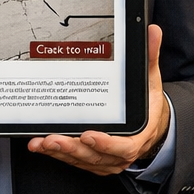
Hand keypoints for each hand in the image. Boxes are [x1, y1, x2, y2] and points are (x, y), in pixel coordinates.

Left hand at [27, 24, 169, 175]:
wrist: (150, 125)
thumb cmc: (147, 104)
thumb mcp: (151, 80)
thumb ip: (150, 57)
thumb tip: (151, 32)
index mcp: (138, 136)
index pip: (123, 146)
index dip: (106, 144)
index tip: (89, 134)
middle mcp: (120, 153)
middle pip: (95, 156)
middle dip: (73, 147)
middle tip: (53, 138)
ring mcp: (106, 159)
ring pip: (81, 159)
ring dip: (60, 152)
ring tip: (42, 142)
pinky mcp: (93, 160)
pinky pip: (74, 160)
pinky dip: (58, 154)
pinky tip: (42, 145)